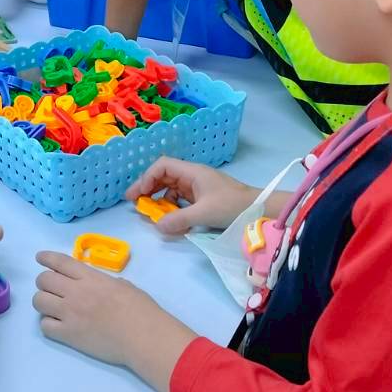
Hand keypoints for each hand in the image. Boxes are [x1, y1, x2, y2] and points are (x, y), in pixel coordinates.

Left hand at [34, 252, 168, 365]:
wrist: (144, 337)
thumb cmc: (141, 310)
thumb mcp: (123, 285)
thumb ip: (104, 282)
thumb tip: (96, 286)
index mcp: (91, 277)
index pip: (60, 262)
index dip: (46, 257)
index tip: (39, 257)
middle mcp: (75, 292)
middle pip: (44, 280)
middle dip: (44, 282)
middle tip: (51, 288)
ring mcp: (69, 313)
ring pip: (39, 301)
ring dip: (43, 301)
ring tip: (52, 307)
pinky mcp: (68, 335)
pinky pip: (44, 326)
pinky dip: (48, 324)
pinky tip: (57, 325)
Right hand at [125, 156, 255, 233]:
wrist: (258, 210)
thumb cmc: (232, 206)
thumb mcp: (203, 213)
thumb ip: (179, 219)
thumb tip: (157, 226)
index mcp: (192, 172)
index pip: (163, 165)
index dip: (148, 177)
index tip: (140, 193)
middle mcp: (193, 176)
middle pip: (164, 175)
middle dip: (148, 187)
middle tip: (134, 201)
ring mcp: (197, 187)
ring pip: (171, 187)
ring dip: (158, 197)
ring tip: (149, 210)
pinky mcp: (202, 198)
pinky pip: (180, 198)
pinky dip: (171, 206)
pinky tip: (168, 217)